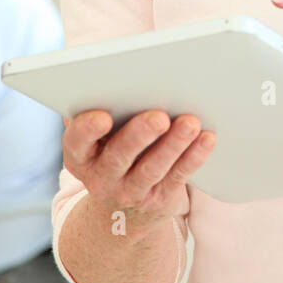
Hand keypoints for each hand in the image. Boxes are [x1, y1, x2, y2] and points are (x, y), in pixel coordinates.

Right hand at [62, 107, 214, 235]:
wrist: (123, 208)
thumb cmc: (110, 150)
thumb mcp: (95, 139)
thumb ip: (99, 109)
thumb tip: (111, 75)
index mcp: (80, 155)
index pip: (77, 142)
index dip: (87, 130)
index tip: (104, 116)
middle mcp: (101, 177)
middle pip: (119, 156)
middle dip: (139, 135)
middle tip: (159, 117)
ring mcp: (130, 191)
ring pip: (152, 168)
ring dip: (173, 144)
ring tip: (190, 123)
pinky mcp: (158, 199)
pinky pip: (177, 176)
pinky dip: (193, 157)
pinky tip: (206, 138)